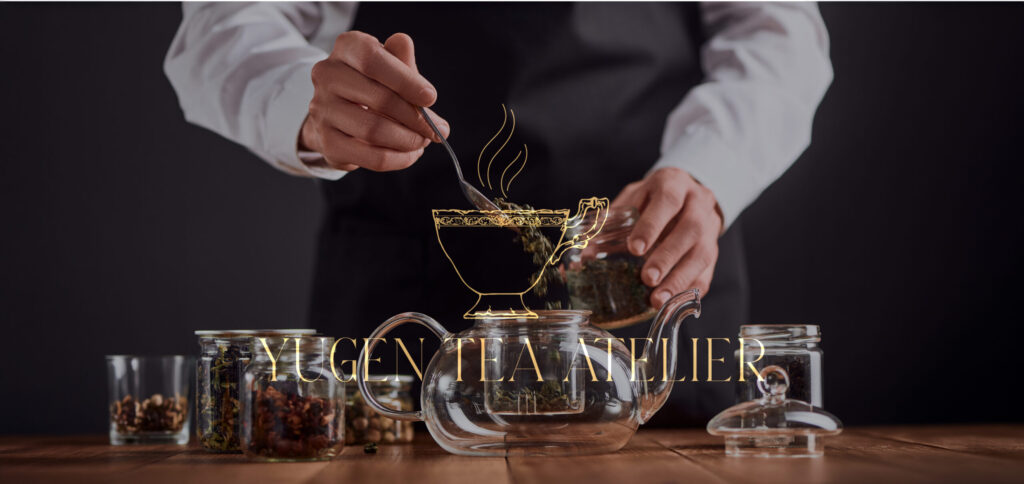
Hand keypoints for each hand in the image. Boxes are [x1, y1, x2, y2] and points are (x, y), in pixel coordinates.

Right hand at [301, 32, 449, 170]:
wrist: (341, 116)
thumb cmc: (374, 86)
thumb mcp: (391, 69)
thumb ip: (401, 60)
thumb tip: (403, 42)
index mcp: (346, 48)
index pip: (372, 59)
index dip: (405, 80)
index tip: (430, 98)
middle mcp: (327, 75)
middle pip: (379, 98)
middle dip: (416, 118)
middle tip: (436, 129)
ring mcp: (322, 109)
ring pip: (375, 131)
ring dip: (409, 140)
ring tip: (423, 141)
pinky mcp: (327, 142)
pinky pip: (372, 157)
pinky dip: (399, 159)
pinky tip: (410, 154)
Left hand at [611, 167, 723, 307]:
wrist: (687, 195)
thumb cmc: (652, 199)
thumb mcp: (632, 199)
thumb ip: (610, 221)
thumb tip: (580, 258)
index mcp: (674, 183)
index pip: (668, 201)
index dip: (652, 225)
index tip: (635, 248)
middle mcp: (698, 203)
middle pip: (690, 230)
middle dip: (667, 256)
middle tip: (647, 278)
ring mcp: (710, 227)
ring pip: (702, 254)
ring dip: (679, 279)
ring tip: (658, 299)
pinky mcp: (714, 250)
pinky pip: (707, 272)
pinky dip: (689, 290)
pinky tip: (673, 303)